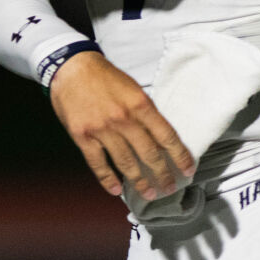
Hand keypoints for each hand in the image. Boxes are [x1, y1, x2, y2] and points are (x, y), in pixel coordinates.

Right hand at [48, 51, 195, 198]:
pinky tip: (116, 190)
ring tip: (149, 193)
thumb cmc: (104, 76)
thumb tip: (159, 138)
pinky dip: (107, 179)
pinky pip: (97, 163)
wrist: (71, 67)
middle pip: (149, 153)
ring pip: (125, 162)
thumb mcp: (132, 87)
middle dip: (162, 174)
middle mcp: (123, 118)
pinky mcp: (82, 135)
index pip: (166, 136)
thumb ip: (145, 112)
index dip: (179, 156)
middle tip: (170, 187)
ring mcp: (101, 128)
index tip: (188, 170)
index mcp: (139, 104)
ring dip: (139, 181)